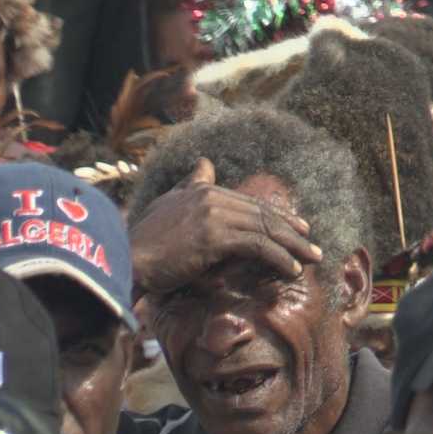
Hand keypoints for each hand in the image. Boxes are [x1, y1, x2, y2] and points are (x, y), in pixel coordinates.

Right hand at [128, 156, 323, 303]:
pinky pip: (258, 246)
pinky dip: (279, 258)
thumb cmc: (142, 242)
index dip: (276, 216)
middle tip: (311, 245)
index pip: (250, 203)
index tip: (298, 227)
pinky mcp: (214, 236)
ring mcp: (213, 215)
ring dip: (293, 247)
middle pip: (262, 214)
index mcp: (202, 190)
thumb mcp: (167, 205)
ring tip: (310, 260)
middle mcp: (211, 196)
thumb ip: (190, 186)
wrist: (121, 261)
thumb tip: (205, 164)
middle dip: (291, 231)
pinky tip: (291, 270)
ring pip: (265, 229)